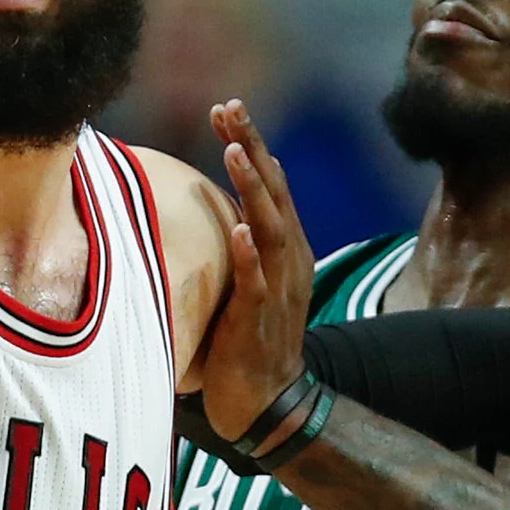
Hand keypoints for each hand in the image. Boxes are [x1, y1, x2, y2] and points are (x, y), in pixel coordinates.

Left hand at [198, 99, 319, 441]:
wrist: (271, 402)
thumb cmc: (250, 340)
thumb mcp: (251, 282)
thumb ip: (244, 246)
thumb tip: (219, 209)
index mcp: (287, 250)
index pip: (272, 186)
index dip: (252, 146)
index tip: (228, 109)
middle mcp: (290, 262)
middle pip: (275, 194)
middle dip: (254, 148)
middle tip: (232, 108)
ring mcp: (278, 290)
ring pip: (271, 229)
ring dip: (254, 189)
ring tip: (234, 152)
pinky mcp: (260, 319)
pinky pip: (258, 283)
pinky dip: (252, 256)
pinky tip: (241, 229)